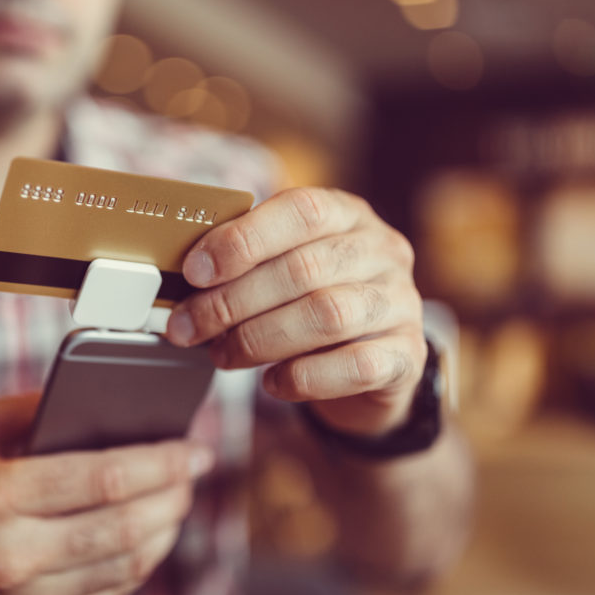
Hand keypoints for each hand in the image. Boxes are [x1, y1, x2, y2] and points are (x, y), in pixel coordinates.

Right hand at [0, 395, 212, 594]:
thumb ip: (28, 405)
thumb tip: (97, 394)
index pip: (101, 478)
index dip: (159, 460)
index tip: (192, 446)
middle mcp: (12, 555)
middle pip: (124, 523)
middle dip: (174, 490)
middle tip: (196, 466)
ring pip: (129, 561)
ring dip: (168, 524)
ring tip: (181, 494)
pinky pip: (116, 589)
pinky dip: (147, 557)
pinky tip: (156, 529)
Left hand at [165, 187, 425, 436]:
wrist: (370, 364)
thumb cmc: (309, 303)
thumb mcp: (283, 268)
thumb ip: (247, 263)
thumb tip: (186, 280)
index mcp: (347, 215)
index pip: (300, 211)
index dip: (242, 240)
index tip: (194, 272)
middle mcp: (382, 251)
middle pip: (303, 270)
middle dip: (232, 301)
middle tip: (188, 327)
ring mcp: (402, 303)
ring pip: (326, 316)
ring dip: (259, 339)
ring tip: (221, 355)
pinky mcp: (408, 356)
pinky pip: (355, 366)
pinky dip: (304, 376)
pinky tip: (272, 383)